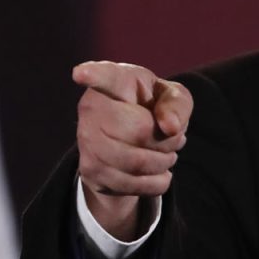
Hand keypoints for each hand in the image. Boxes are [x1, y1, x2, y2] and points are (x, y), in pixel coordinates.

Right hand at [72, 61, 190, 240]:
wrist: (130, 139)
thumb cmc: (153, 107)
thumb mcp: (172, 97)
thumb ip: (177, 104)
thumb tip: (170, 127)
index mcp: (115, 80)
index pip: (103, 76)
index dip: (92, 74)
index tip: (80, 72)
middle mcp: (92, 108)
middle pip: (140, 132)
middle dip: (168, 141)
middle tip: (174, 138)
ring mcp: (87, 142)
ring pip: (136, 162)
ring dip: (163, 163)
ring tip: (167, 155)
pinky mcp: (90, 171)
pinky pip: (132, 185)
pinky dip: (158, 183)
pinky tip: (159, 172)